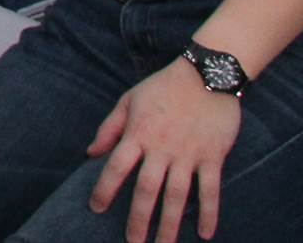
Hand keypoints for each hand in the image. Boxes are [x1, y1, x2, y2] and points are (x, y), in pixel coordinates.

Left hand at [88, 60, 242, 241]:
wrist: (206, 75)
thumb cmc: (163, 87)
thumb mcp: (129, 100)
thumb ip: (109, 128)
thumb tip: (90, 153)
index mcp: (138, 134)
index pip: (116, 167)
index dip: (105, 189)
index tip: (97, 209)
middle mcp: (161, 148)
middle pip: (146, 190)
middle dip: (138, 219)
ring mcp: (188, 154)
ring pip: (177, 195)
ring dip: (170, 224)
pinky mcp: (212, 157)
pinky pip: (210, 190)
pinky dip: (209, 212)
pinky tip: (205, 234)